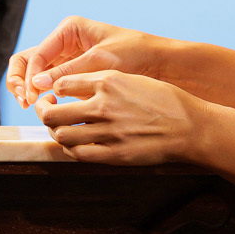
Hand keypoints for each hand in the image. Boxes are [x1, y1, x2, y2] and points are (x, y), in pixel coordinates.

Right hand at [6, 16, 177, 109]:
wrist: (159, 64)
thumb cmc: (134, 54)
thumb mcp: (101, 61)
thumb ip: (69, 72)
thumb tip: (38, 84)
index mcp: (68, 29)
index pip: (37, 54)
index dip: (30, 76)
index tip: (33, 95)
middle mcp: (64, 43)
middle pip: (28, 60)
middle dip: (21, 79)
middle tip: (25, 100)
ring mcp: (67, 59)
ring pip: (36, 74)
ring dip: (28, 88)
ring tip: (31, 106)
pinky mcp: (74, 76)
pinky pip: (51, 84)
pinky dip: (44, 95)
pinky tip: (48, 109)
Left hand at [37, 70, 215, 166]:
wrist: (190, 126)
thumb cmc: (164, 100)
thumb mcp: (132, 79)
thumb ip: (103, 82)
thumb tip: (75, 88)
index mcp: (108, 81)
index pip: (62, 84)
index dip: (53, 90)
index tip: (55, 94)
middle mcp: (103, 105)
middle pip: (53, 113)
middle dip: (44, 112)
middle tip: (46, 111)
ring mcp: (108, 132)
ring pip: (61, 136)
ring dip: (55, 133)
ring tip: (59, 129)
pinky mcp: (114, 154)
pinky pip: (79, 154)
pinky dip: (70, 149)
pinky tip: (74, 144)